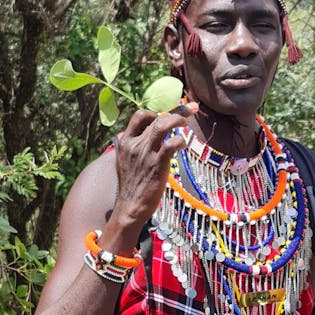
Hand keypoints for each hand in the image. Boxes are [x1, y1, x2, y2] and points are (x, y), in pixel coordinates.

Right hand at [113, 102, 197, 229]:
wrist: (130, 206)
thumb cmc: (130, 186)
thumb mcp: (124, 161)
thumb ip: (132, 147)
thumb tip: (136, 136)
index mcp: (125, 142)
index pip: (139, 116)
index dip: (155, 112)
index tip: (166, 114)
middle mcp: (135, 144)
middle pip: (155, 118)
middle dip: (176, 110)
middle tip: (191, 109)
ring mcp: (146, 153)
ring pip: (162, 125)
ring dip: (178, 118)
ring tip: (187, 121)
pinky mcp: (157, 164)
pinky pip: (171, 144)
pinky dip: (180, 140)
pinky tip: (182, 144)